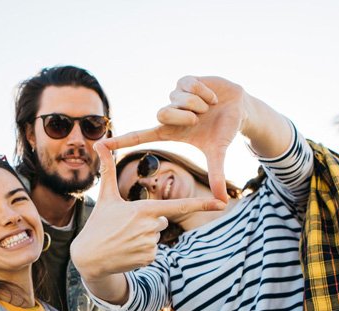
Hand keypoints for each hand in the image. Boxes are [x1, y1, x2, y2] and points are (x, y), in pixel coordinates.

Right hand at [70, 142, 224, 287]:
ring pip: (157, 236)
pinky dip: (142, 252)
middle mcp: (150, 227)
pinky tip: (127, 252)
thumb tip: (98, 142)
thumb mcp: (105, 197)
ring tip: (124, 239)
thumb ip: (108, 169)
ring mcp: (149, 244)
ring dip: (143, 238)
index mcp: (144, 209)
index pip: (178, 206)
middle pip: (162, 220)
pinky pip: (153, 252)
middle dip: (148, 222)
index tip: (221, 203)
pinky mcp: (148, 259)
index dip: (201, 204)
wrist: (88, 257)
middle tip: (126, 227)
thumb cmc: (98, 224)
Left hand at [103, 76, 248, 202]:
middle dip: (184, 117)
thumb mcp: (217, 151)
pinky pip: (190, 85)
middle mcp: (168, 113)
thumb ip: (216, 174)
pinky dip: (206, 92)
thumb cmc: (223, 131)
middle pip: (161, 114)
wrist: (239, 108)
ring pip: (179, 100)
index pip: (139, 136)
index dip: (120, 141)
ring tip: (209, 108)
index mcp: (169, 131)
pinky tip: (212, 97)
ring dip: (199, 105)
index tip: (99, 147)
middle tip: (200, 119)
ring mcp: (175, 96)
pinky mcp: (185, 81)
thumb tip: (222, 202)